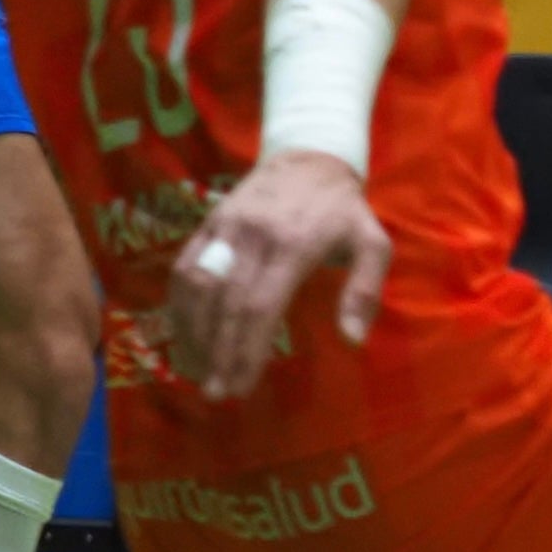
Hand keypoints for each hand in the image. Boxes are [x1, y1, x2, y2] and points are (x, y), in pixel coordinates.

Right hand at [169, 151, 392, 403]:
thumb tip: (351, 340)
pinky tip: (183, 335)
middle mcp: (252, 237)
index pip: (260, 306)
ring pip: (197, 287)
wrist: (308, 158)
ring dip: (193, 334)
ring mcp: (225, 229)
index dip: (247, 350)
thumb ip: (365, 290)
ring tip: (199, 372)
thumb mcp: (373, 243)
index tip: (243, 386)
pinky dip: (178, 305)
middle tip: (218, 393)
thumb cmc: (343, 211)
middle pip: (226, 304)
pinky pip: (184, 268)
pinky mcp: (208, 224)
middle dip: (219, 353)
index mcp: (293, 245)